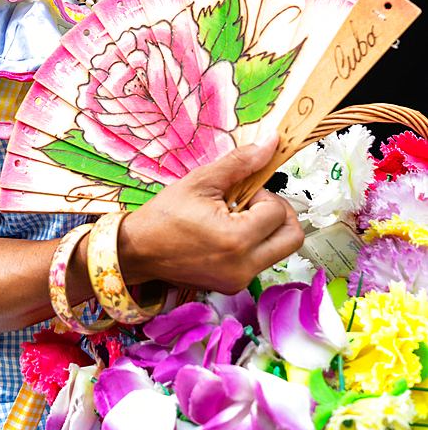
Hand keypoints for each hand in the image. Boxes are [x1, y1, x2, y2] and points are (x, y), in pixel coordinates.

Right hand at [118, 132, 303, 294]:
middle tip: (251, 204)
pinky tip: (225, 233)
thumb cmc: (164, 216)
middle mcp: (243, 267)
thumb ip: (241, 162)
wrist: (137, 250)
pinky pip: (261, 261)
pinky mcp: (233, 286)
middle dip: (278, 214)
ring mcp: (239, 281)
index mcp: (236, 240)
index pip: (279, 212)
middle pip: (293, 237)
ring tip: (233, 218)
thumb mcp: (201, 181)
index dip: (263, 194)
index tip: (240, 191)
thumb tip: (271, 143)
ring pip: (279, 250)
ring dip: (266, 229)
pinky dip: (253, 243)